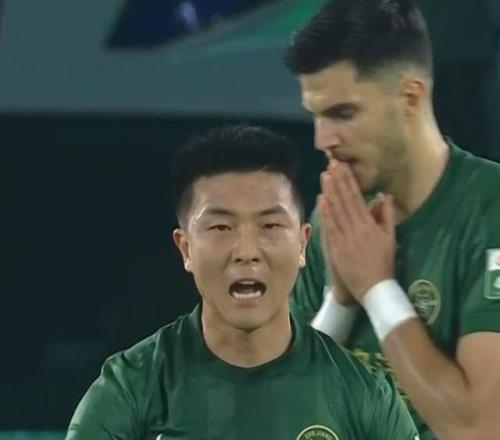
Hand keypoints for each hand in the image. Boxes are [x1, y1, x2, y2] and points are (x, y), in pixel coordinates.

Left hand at [318, 163, 395, 301]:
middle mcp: (358, 229)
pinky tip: (322, 200)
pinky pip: (330, 227)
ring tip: (325, 177)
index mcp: (371, 225)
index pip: (358, 199)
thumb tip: (384, 195)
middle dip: (339, 182)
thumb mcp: (390, 237)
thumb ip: (386, 215)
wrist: (375, 287)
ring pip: (337, 211)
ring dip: (331, 193)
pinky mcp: (337, 248)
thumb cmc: (383, 263)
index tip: (344, 168)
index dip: (350, 182)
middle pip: (346, 201)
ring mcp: (346, 238)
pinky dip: (326, 213)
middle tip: (332, 165)